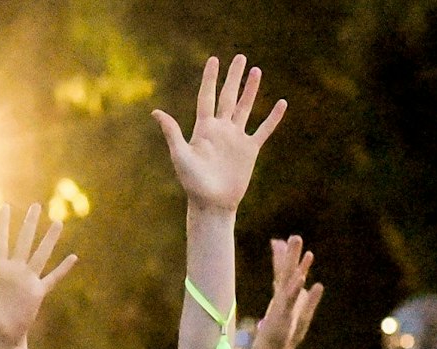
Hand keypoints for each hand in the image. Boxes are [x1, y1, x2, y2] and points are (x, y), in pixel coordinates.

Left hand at [0, 200, 76, 348]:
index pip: (1, 241)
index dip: (3, 224)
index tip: (5, 206)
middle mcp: (15, 271)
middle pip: (24, 241)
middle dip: (30, 223)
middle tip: (37, 205)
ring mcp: (28, 280)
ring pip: (41, 254)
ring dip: (49, 239)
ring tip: (58, 222)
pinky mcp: (37, 293)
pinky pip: (53, 278)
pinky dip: (63, 269)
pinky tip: (74, 257)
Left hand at [152, 55, 285, 212]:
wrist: (211, 203)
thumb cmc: (192, 183)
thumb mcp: (180, 155)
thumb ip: (172, 133)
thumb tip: (156, 112)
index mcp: (203, 129)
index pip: (207, 97)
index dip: (210, 79)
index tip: (213, 60)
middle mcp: (220, 130)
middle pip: (228, 97)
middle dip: (233, 77)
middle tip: (240, 57)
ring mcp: (236, 138)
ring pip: (245, 108)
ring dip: (251, 90)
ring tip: (256, 71)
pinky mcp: (249, 150)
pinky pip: (263, 129)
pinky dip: (273, 117)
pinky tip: (281, 103)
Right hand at [251, 235, 322, 348]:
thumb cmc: (284, 338)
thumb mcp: (303, 316)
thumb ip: (310, 300)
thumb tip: (318, 284)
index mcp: (285, 296)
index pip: (285, 273)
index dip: (284, 257)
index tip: (280, 241)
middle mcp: (282, 297)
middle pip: (286, 271)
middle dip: (289, 253)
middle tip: (293, 236)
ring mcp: (281, 304)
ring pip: (287, 279)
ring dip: (292, 261)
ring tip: (295, 244)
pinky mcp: (282, 314)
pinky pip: (290, 299)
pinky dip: (295, 287)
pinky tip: (301, 277)